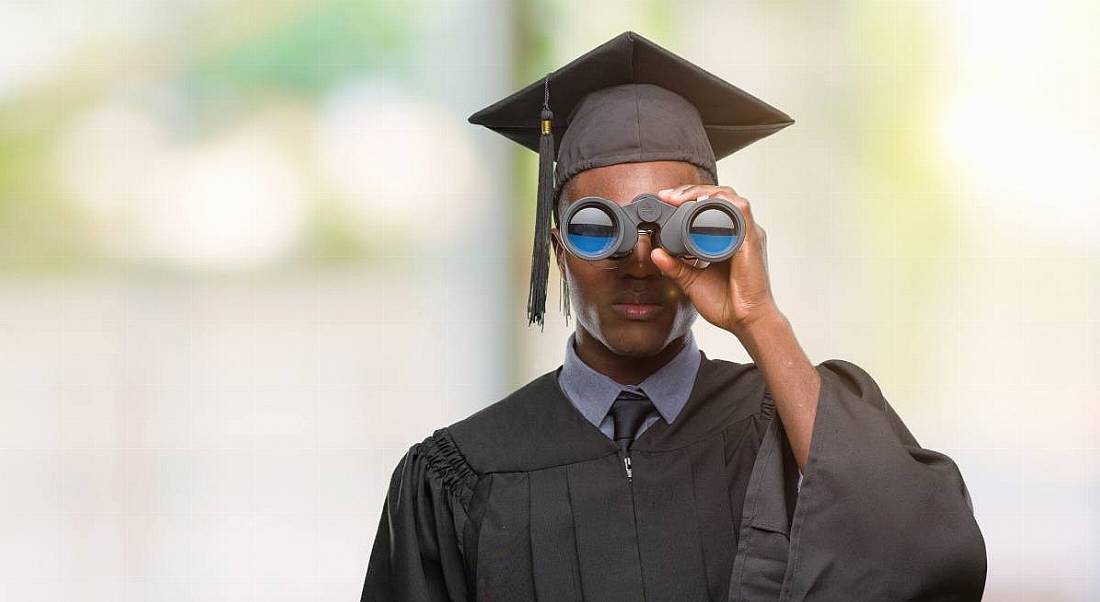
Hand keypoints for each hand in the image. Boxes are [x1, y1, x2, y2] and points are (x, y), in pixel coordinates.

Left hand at [650, 184, 779, 335]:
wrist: (746, 321)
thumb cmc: (727, 304)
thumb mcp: (692, 281)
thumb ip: (674, 267)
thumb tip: (655, 253)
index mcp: (728, 238)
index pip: (710, 206)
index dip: (688, 198)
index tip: (665, 200)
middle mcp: (739, 232)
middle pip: (718, 196)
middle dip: (691, 191)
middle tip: (667, 196)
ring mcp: (747, 234)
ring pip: (728, 197)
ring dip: (703, 192)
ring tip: (678, 198)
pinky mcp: (752, 239)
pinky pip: (740, 209)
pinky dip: (721, 202)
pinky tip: (702, 203)